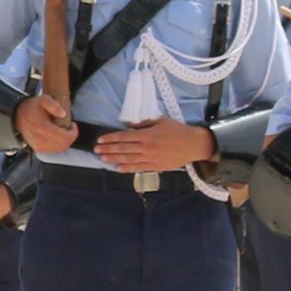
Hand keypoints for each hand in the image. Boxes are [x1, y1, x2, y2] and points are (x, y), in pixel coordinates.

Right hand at [16, 95, 78, 154]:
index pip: (66, 137)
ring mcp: (39, 146)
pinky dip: (59, 145)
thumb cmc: (31, 108)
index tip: (72, 124)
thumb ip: (53, 104)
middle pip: (64, 144)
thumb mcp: (42, 99)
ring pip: (60, 148)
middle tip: (69, 128)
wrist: (18, 116)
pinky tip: (58, 136)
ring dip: (65, 141)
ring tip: (63, 131)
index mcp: (43, 128)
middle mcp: (40, 140)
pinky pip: (54, 150)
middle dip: (70, 136)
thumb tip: (63, 113)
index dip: (74, 132)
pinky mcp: (38, 149)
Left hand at [95, 117, 211, 172]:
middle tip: (96, 150)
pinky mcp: (156, 166)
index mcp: (147, 135)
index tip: (100, 140)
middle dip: (108, 149)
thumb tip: (128, 125)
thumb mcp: (160, 121)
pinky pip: (139, 168)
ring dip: (114, 159)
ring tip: (103, 158)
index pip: (124, 137)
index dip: (111, 139)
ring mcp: (151, 158)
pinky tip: (118, 168)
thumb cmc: (177, 130)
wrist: (193, 144)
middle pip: (123, 149)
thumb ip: (143, 124)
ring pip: (128, 159)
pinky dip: (127, 168)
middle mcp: (147, 147)